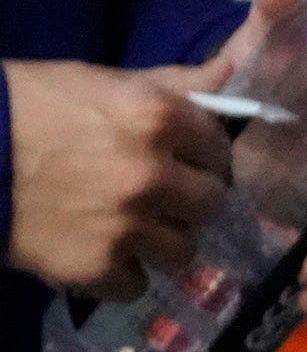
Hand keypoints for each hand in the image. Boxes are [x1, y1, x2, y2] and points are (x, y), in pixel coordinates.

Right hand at [2, 40, 238, 299]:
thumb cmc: (25, 106)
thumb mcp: (100, 80)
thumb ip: (174, 84)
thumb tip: (236, 67)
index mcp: (158, 117)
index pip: (220, 149)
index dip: (201, 156)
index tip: (183, 161)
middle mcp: (153, 174)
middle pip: (211, 203)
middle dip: (186, 201)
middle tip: (154, 197)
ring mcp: (128, 226)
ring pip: (182, 250)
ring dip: (158, 242)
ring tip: (124, 227)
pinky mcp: (97, 267)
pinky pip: (137, 284)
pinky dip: (118, 274)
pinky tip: (96, 251)